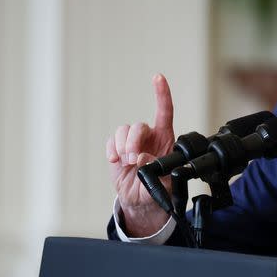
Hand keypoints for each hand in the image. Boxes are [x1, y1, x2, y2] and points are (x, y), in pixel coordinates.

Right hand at [106, 74, 175, 235]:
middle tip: (134, 160)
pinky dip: (112, 150)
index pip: (165, 112)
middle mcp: (148, 136)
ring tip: (127, 163)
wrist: (140, 198)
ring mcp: (131, 141)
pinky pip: (111, 141)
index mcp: (165, 138)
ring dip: (123, 147)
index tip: (158, 78)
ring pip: (123, 131)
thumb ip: (156, 170)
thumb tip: (142, 159)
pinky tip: (116, 161)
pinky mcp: (117, 148)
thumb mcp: (165, 182)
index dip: (162, 94)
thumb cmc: (158, 187)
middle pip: (138, 125)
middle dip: (134, 142)